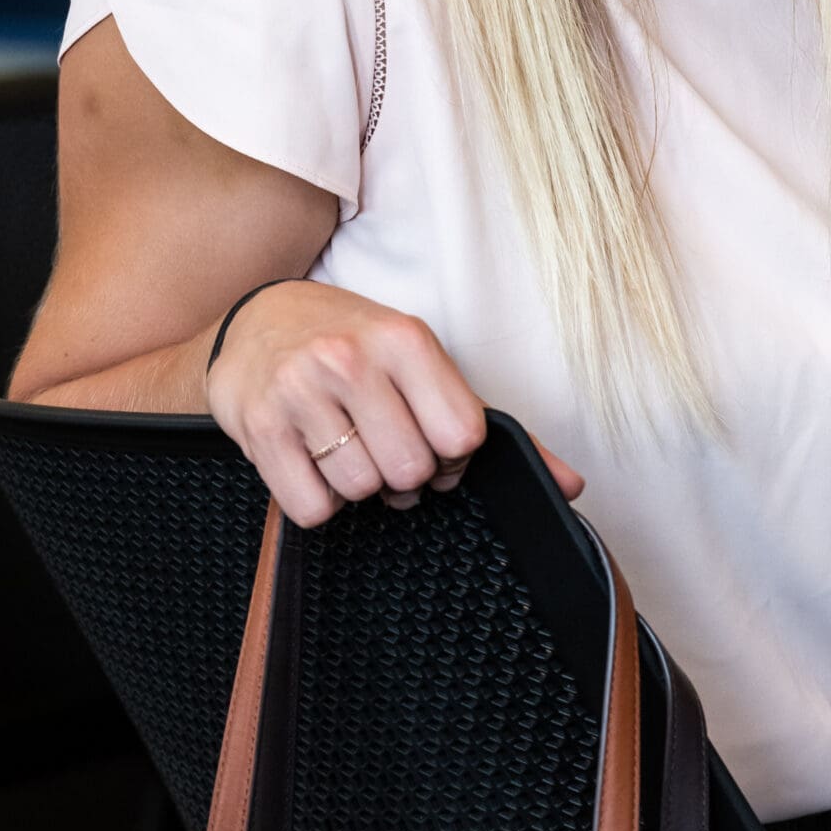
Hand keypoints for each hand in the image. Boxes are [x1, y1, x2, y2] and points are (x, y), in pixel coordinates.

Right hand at [205, 280, 583, 525]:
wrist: (258, 322)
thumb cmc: (353, 345)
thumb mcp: (422, 363)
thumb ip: (494, 424)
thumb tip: (571, 486)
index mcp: (405, 339)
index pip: (463, 436)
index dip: (453, 455)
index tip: (432, 439)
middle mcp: (351, 357)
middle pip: (410, 472)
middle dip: (403, 474)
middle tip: (383, 446)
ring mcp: (300, 390)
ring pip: (360, 492)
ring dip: (358, 486)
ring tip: (345, 447)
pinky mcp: (259, 426)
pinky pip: (311, 508)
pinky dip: (317, 501)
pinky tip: (311, 460)